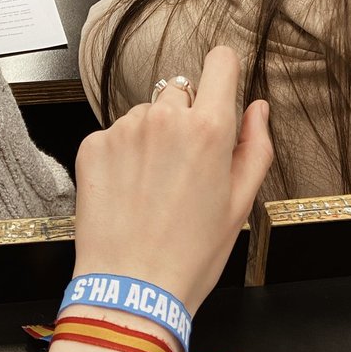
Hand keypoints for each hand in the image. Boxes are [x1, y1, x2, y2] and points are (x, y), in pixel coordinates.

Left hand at [71, 46, 271, 314]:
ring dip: (152, 136)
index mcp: (209, 128)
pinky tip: (128, 192)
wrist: (132, 289)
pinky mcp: (93, 145)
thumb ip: (255, 146)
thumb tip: (257, 109)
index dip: (223, 72)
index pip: (220, 62)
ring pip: (146, 114)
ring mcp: (124, 129)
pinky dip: (122, 155)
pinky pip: (115, 134)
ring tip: (153, 186)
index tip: (220, 86)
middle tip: (185, 166)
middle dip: (186, 118)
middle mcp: (165, 118)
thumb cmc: (191, 254)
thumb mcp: (240, 203)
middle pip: (181, 93)